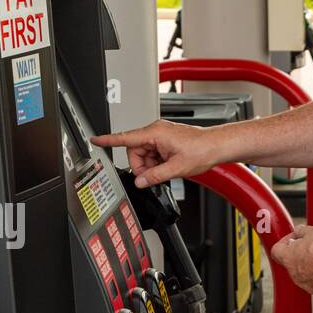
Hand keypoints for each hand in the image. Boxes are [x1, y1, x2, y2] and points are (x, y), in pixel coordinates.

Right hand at [91, 119, 217, 187]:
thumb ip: (155, 176)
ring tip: (166, 170)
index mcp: (155, 133)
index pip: (125, 137)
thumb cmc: (202, 150)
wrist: (217, 146)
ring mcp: (161, 135)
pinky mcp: (166, 140)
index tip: (95, 140)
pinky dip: (157, 162)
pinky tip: (168, 166)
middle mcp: (156, 131)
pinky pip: (153, 153)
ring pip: (144, 154)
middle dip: (141, 166)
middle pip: (135, 151)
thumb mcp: (176, 168)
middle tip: (153, 176)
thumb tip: (140, 181)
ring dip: (151, 165)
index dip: (108, 140)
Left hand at [270, 224, 312, 295]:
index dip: (284, 242)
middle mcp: (295, 275)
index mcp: (289, 258)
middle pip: (292, 263)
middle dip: (301, 253)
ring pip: (306, 274)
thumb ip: (302, 231)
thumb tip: (299, 231)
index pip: (276, 251)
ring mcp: (308, 286)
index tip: (294, 238)